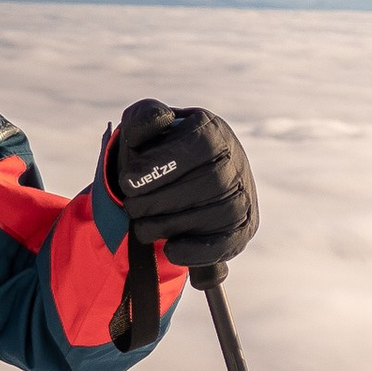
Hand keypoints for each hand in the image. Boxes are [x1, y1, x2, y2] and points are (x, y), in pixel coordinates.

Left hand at [107, 100, 257, 271]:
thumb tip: (140, 135)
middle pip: (208, 182)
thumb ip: (143, 119)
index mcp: (213, 131)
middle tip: (130, 207)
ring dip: (170, 225)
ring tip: (141, 227)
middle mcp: (236, 161)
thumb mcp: (147, 126)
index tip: (127, 182)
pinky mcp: (242, 228)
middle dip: (160, 200)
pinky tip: (170, 250)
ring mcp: (243, 196)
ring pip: (217, 214)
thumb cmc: (159, 149)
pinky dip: (197, 251)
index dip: (163, 166)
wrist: (181, 177)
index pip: (199, 145)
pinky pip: (228, 242)